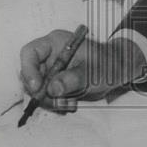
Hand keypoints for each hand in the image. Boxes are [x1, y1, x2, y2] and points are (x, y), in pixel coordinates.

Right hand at [20, 30, 145, 111]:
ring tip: (70, 103)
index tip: (37, 88)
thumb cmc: (107, 63)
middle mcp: (49, 56)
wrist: (118, 71)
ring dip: (50, 100)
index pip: (30, 53)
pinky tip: (71, 103)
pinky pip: (47, 96)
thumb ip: (72, 79)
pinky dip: (56, 103)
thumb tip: (52, 89)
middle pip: (30, 74)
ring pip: (37, 89)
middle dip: (41, 92)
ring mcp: (51, 70)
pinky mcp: (54, 83)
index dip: (28, 70)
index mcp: (55, 43)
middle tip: (57, 102)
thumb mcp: (92, 71)